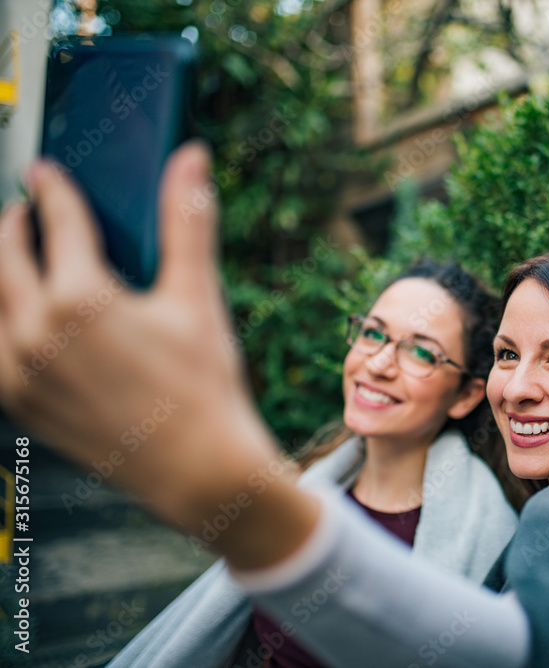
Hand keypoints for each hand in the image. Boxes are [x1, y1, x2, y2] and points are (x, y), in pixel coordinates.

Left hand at [0, 142, 318, 568]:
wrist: (198, 470)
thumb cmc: (202, 388)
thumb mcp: (197, 298)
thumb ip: (187, 221)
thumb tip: (191, 161)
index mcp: (80, 299)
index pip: (57, 221)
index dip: (53, 190)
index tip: (47, 175)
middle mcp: (35, 332)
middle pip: (4, 257)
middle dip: (13, 225)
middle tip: (26, 211)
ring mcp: (19, 372)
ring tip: (16, 260)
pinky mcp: (18, 403)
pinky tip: (17, 318)